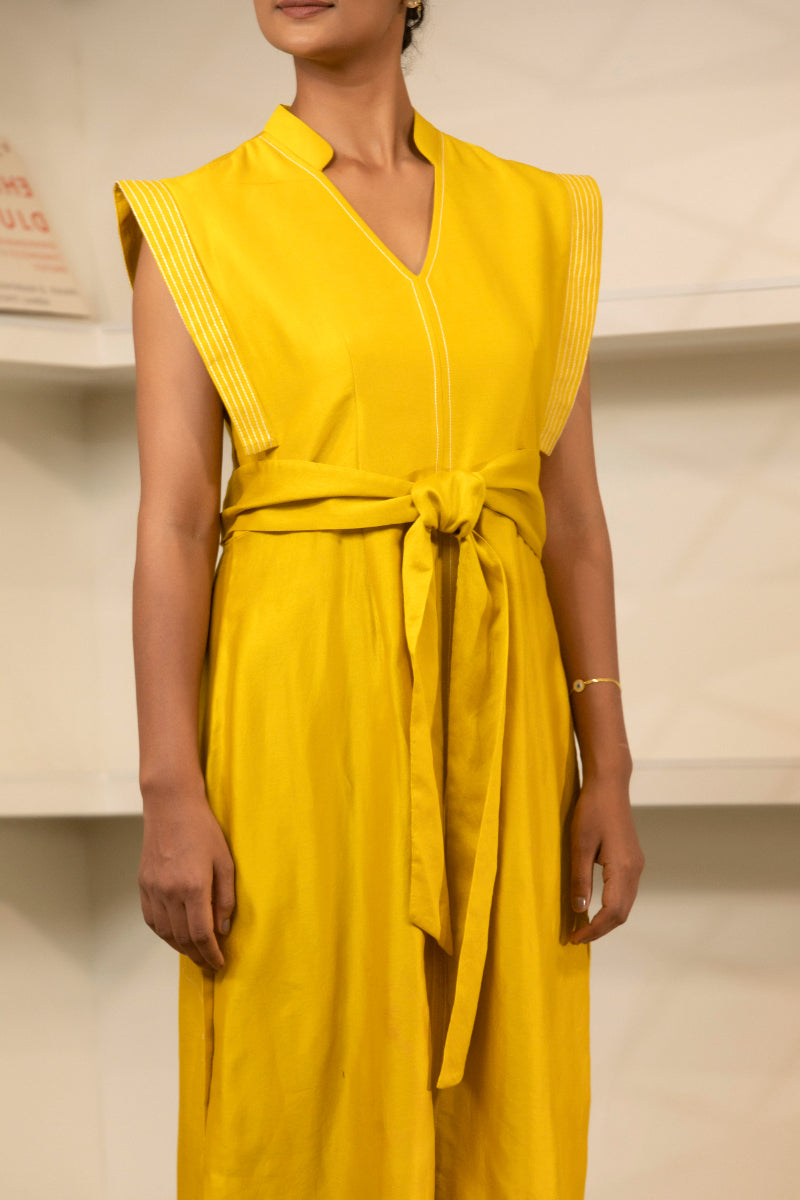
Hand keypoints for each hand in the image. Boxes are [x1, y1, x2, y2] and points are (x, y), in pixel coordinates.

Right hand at [138, 787, 235, 970]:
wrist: (171, 807)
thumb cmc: (203, 830)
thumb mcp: (225, 862)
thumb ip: (225, 898)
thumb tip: (223, 929)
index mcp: (193, 887)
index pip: (201, 934)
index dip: (211, 953)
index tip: (219, 963)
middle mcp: (169, 892)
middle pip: (182, 938)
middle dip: (198, 955)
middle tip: (210, 963)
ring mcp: (153, 889)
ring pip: (165, 933)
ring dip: (181, 948)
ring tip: (195, 953)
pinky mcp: (143, 885)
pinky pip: (152, 920)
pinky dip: (164, 933)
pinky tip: (176, 935)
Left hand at [568, 774, 644, 943]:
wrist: (610, 785)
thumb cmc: (592, 810)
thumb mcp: (579, 844)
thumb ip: (579, 879)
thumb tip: (579, 910)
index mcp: (623, 868)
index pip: (612, 912)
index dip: (594, 929)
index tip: (575, 937)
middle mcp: (635, 870)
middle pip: (622, 913)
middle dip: (601, 929)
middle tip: (577, 936)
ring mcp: (636, 865)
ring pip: (626, 904)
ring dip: (607, 919)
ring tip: (584, 925)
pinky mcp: (633, 859)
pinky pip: (626, 892)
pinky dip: (613, 906)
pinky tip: (596, 905)